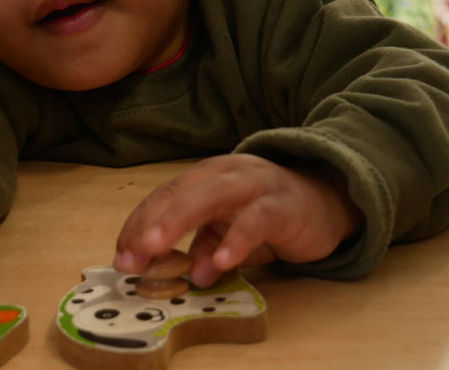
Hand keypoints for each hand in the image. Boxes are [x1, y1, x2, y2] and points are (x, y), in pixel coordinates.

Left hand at [113, 154, 361, 286]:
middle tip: (131, 256)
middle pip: (181, 191)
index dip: (140, 224)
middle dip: (151, 222)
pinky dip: (236, 238)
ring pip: (212, 195)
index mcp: (207, 177)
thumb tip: (184, 273)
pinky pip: (256, 219)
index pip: (165, 196)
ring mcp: (256, 184)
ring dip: (180, 220)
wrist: (326, 202)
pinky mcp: (283, 204)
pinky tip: (220, 260)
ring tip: (157, 249)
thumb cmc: (269, 215)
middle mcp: (227, 173)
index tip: (122, 256)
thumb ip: (204, 246)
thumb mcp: (228, 230)